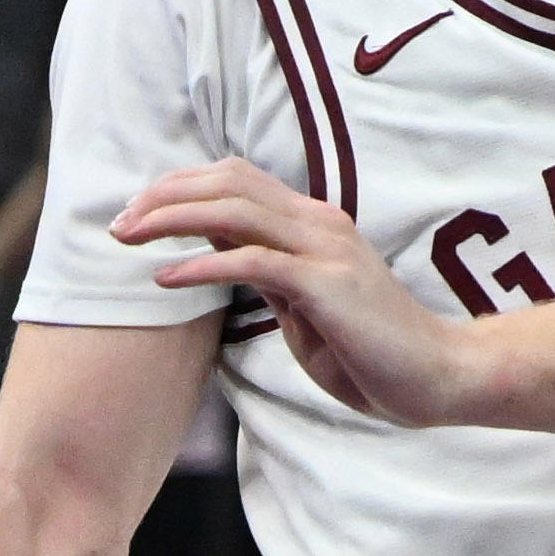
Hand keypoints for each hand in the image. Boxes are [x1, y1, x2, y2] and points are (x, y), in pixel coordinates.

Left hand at [114, 158, 486, 427]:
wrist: (437, 376)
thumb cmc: (371, 352)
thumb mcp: (303, 305)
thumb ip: (265, 272)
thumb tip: (215, 245)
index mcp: (315, 224)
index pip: (238, 179)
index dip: (181, 187)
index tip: (137, 215)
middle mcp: (320, 223)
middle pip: (228, 180)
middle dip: (162, 195)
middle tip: (117, 223)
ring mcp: (325, 248)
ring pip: (234, 209)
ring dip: (171, 218)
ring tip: (128, 238)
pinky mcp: (326, 283)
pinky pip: (252, 261)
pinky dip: (202, 264)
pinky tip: (167, 278)